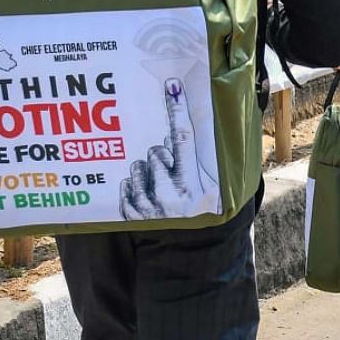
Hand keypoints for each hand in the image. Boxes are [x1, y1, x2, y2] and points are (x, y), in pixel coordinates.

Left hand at [120, 79, 216, 219]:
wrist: (189, 254)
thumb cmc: (203, 213)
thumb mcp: (215, 188)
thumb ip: (209, 160)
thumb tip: (201, 132)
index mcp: (192, 184)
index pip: (184, 138)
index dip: (178, 110)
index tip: (172, 85)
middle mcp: (168, 195)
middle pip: (155, 152)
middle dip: (162, 159)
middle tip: (172, 175)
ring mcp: (146, 206)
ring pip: (136, 167)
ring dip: (146, 174)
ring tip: (158, 189)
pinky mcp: (130, 215)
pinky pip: (124, 185)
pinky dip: (134, 189)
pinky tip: (146, 198)